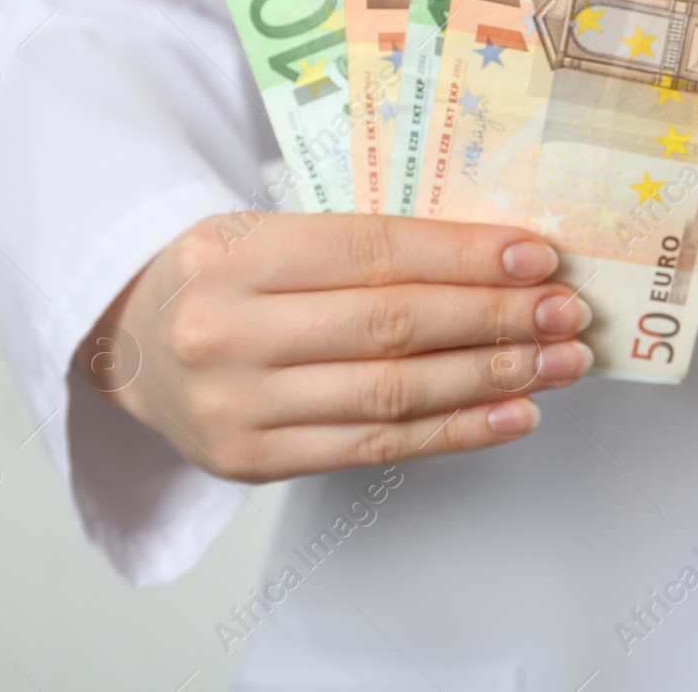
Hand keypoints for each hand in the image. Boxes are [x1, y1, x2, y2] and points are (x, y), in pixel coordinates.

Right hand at [76, 212, 593, 483]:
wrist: (131, 346)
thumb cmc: (226, 279)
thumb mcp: (269, 234)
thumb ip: (365, 246)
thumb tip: (500, 261)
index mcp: (234, 253)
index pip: (373, 252)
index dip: (464, 255)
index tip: (537, 257)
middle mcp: (228, 331)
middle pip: (392, 325)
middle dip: (496, 318)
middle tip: (567, 312)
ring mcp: (238, 406)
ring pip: (393, 393)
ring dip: (492, 378)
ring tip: (558, 363)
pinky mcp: (253, 463)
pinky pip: (377, 449)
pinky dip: (456, 433)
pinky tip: (513, 415)